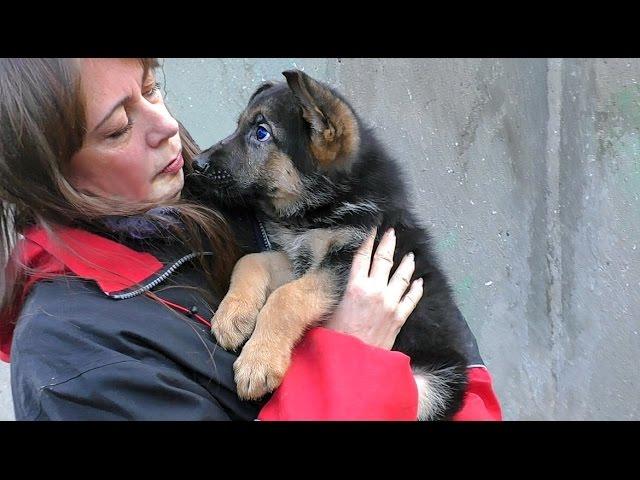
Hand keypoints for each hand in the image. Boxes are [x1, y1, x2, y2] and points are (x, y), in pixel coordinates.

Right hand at [324, 227, 423, 349]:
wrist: (351, 361)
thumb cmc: (334, 337)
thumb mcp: (328, 309)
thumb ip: (333, 292)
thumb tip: (328, 279)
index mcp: (355, 286)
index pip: (362, 256)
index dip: (368, 239)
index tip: (372, 228)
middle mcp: (375, 290)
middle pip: (384, 260)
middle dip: (388, 243)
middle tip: (392, 231)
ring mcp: (390, 303)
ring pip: (402, 276)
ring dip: (406, 263)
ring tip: (410, 254)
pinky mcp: (399, 317)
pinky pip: (412, 298)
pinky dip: (416, 288)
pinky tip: (420, 281)